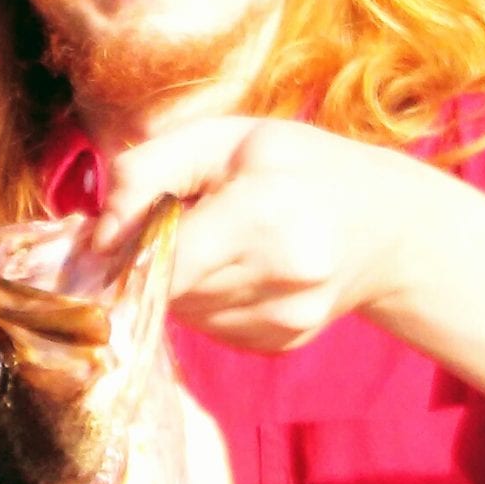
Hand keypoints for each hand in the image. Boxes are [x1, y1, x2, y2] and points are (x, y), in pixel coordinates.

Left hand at [96, 116, 425, 351]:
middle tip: (177, 223)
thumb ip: (148, 171)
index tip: (116, 234)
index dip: (126, 250)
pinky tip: (239, 269)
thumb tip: (96, 234)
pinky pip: (209, 327)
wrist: (388, 228)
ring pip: (182, 313)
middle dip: (153, 260)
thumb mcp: (225, 138)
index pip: (161, 260)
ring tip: (218, 241)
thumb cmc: (300, 167)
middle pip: (166, 287)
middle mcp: (277, 279)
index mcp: (262, 215)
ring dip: (179, 282)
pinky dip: (207, 301)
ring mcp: (281, 320)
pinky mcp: (278, 345)